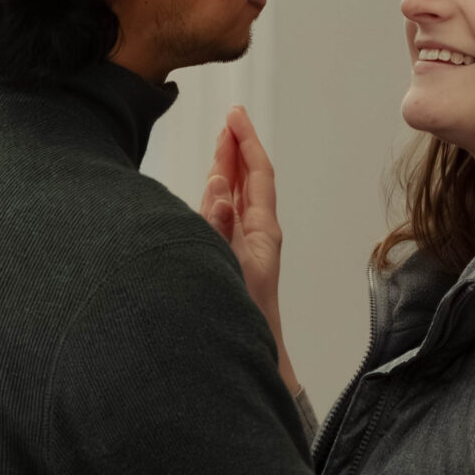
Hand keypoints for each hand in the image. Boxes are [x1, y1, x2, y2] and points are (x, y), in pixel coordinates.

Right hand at [199, 108, 298, 394]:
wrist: (253, 359)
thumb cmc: (245, 320)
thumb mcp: (231, 268)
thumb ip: (221, 227)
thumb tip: (219, 187)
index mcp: (262, 232)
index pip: (258, 175)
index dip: (246, 142)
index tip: (235, 115)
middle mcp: (255, 236)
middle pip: (248, 181)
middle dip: (237, 148)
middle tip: (229, 118)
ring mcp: (242, 248)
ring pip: (235, 199)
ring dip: (227, 169)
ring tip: (222, 142)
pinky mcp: (228, 261)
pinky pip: (223, 219)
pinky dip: (216, 197)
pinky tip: (212, 188)